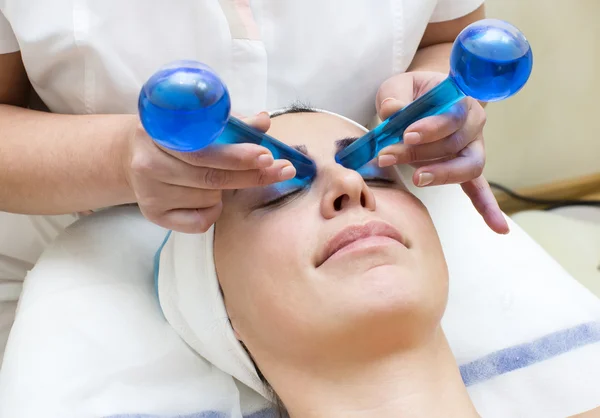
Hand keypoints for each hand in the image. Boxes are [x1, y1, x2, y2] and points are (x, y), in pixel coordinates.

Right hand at [124, 112, 294, 232]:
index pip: (204, 148)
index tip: (267, 155)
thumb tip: (263, 121)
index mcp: (158, 131)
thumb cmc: (174, 137)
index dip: (237, 154)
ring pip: (208, 199)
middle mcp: (148, 163)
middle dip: (250, 175)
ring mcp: (149, 192)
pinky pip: (198, 221)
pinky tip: (209, 199)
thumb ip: (230, 123)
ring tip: (219, 179)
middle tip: (281, 170)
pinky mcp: (152, 214)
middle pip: (210, 176)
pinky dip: (212, 211)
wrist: (132, 155)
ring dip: (225, 191)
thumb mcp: (197, 123)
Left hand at [376, 71, 508, 234]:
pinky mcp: (466, 168)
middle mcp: (473, 124)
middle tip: (387, 155)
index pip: (453, 115)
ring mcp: (472, 148)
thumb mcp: (400, 86)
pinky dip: (488, 207)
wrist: (428, 97)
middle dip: (420, 153)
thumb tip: (391, 111)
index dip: (432, 127)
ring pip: (465, 166)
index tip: (406, 135)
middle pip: (454, 144)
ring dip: (439, 175)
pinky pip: (480, 189)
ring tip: (415, 178)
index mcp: (461, 99)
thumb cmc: (413, 93)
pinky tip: (499, 229)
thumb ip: (395, 96)